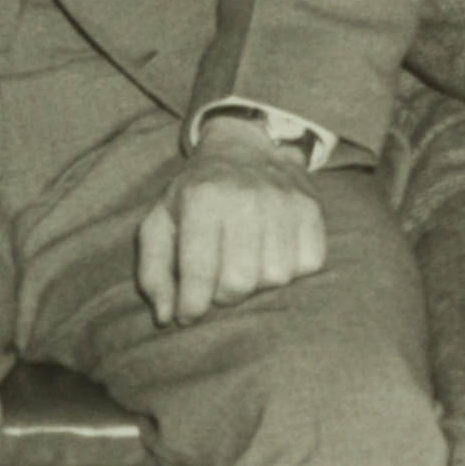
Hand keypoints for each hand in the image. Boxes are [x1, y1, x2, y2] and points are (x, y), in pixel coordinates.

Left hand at [133, 139, 332, 326]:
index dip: (191, 306)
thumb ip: (153, 272)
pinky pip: (308, 264)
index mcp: (202, 198)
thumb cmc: (195, 195)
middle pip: (239, 282)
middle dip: (224, 296)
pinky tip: (272, 252)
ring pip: (276, 277)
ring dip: (258, 283)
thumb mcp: (160, 222)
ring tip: (244, 264)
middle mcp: (245, 197)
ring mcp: (283, 201)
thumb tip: (167, 317)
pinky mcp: (311, 208)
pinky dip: (290, 269)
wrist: (244, 147)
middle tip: (217, 284)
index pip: (198, 272)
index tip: (187, 314)